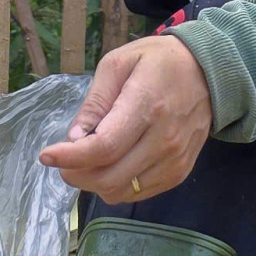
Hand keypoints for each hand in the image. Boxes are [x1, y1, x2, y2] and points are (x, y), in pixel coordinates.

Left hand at [38, 35, 212, 202]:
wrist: (208, 72)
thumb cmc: (158, 61)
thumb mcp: (119, 63)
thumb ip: (95, 102)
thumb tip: (74, 139)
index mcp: (146, 105)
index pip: (104, 146)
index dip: (71, 157)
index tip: (47, 155)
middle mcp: (163, 139)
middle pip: (110, 177)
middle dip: (76, 174)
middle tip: (62, 160)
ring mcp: (175, 159)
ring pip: (122, 191)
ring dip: (94, 183)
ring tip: (86, 161)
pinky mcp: (180, 172)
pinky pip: (139, 193)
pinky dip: (116, 185)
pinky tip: (110, 165)